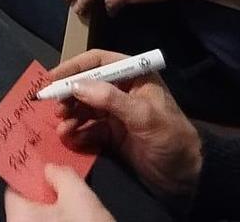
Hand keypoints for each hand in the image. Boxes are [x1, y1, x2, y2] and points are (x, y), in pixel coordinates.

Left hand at [4, 167, 115, 221]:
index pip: (15, 185)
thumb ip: (61, 174)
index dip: (31, 171)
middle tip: (65, 174)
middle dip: (46, 187)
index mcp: (17, 218)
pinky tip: (78, 214)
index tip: (46, 160)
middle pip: (28, 202)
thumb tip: (49, 169)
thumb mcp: (79, 196)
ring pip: (42, 217)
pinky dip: (61, 219)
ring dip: (56, 205)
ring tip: (75, 192)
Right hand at [46, 51, 201, 201]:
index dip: (74, 68)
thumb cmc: (171, 139)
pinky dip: (76, 132)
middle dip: (69, 94)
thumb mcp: (144, 116)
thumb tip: (77, 85)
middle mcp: (123, 90)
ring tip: (62, 126)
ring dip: (70, 115)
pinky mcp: (112, 135)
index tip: (52, 79)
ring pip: (84, 107)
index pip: (98, 62)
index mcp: (135, 76)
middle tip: (55, 107)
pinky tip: (70, 138)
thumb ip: (111, 99)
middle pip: (87, 84)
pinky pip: (88, 129)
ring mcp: (116, 114)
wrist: (187, 178)